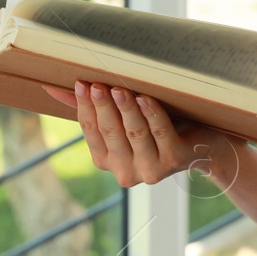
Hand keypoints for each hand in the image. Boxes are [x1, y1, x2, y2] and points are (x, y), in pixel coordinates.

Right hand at [43, 81, 247, 188]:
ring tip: (120, 87)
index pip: (90, 131)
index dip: (85, 107)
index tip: (82, 82)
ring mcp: (151, 170)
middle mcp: (126, 172)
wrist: (205, 145)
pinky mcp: (174, 161)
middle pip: (110, 133)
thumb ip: (91, 106)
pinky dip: (152, 113)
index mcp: (107, 162)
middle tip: (98, 84)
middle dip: (103, 106)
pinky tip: (146, 97)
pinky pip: (160, 133)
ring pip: (134, 133)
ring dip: (126, 109)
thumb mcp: (124, 117)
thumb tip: (51, 87)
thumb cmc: (158, 126)